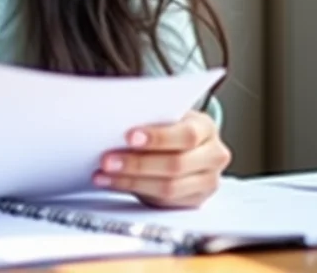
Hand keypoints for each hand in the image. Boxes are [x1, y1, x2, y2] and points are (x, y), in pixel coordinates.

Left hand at [92, 111, 231, 207]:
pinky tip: (110, 182)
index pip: (186, 135)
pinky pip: (162, 202)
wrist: (186, 145)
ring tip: (104, 174)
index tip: (129, 137)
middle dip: (137, 164)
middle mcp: (213, 157)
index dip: (158, 137)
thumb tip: (114, 118)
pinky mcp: (193, 201)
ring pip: (168, 188)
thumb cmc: (170, 123)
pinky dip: (131, 190)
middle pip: (176, 165)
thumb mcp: (166, 114)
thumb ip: (150, 116)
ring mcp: (206, 182)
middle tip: (106, 160)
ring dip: (130, 181)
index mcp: (206, 128)